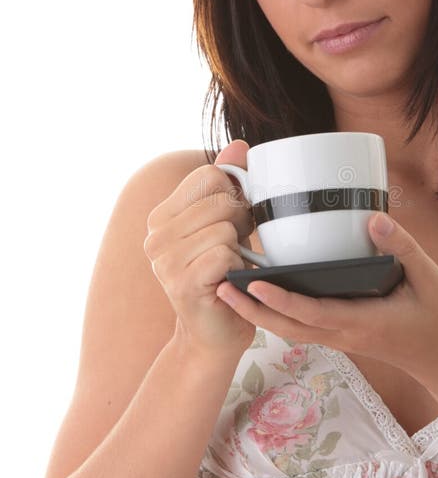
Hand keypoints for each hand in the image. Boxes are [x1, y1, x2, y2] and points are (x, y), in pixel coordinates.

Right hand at [144, 140, 257, 356]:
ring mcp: (164, 260)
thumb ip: (229, 183)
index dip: (234, 195)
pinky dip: (237, 268)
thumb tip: (240, 145)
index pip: (210, 175)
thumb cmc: (224, 275)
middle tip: (233, 249)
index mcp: (163, 215)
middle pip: (221, 200)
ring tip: (229, 267)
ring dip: (238, 250)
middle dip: (241, 224)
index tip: (234, 222)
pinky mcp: (181, 282)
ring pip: (225, 227)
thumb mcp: (226, 223)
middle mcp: (156, 235)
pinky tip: (227, 282)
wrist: (215, 332)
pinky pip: (225, 254)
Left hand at [215, 211, 437, 385]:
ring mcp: (339, 337)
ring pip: (288, 330)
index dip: (280, 300)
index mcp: (361, 322)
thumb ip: (402, 248)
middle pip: (286, 327)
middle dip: (251, 310)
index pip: (312, 313)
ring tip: (228, 289)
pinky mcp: (339, 334)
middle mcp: (343, 334)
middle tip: (219, 287)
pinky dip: (274, 313)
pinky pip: (299, 326)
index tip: (253, 284)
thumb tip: (373, 219)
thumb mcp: (430, 278)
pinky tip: (260, 295)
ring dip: (256, 313)